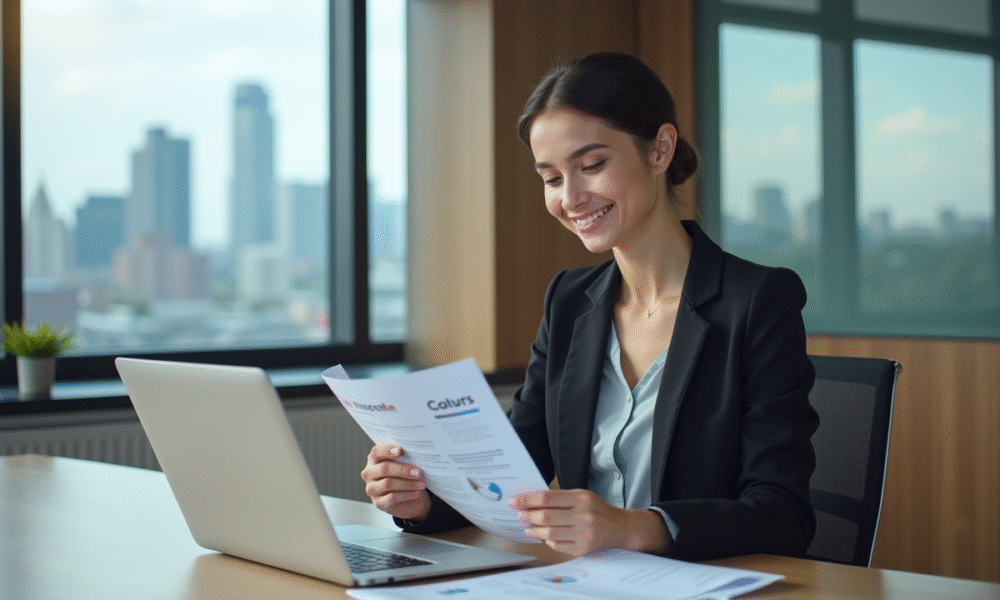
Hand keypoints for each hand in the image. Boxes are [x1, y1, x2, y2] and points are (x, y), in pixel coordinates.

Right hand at [360, 444, 430, 520]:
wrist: (408, 498)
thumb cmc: (404, 476)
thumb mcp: (404, 464)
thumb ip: (404, 457)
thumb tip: (415, 453)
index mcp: (374, 460)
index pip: (376, 452)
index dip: (387, 450)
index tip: (400, 450)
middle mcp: (369, 474)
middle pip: (383, 469)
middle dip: (403, 470)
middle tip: (418, 472)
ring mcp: (372, 489)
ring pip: (387, 484)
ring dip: (407, 484)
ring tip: (421, 484)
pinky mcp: (378, 503)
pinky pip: (391, 498)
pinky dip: (406, 495)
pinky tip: (416, 493)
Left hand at [509, 489, 669, 556]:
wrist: (620, 528)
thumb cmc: (597, 510)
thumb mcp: (582, 496)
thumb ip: (560, 498)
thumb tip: (531, 502)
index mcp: (581, 498)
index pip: (547, 498)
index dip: (527, 500)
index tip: (515, 501)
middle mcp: (583, 516)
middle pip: (546, 516)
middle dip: (528, 516)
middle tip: (519, 515)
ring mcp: (584, 534)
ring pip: (549, 533)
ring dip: (534, 531)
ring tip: (528, 528)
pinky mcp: (583, 549)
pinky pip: (558, 546)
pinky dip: (547, 541)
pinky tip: (543, 536)